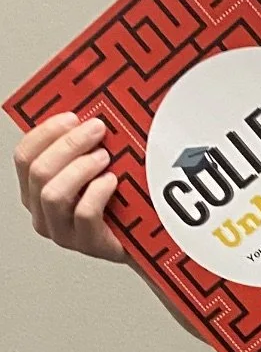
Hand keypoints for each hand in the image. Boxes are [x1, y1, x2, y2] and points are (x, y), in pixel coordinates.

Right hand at [13, 111, 125, 262]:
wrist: (145, 231)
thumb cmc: (119, 193)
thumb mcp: (98, 162)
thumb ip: (88, 141)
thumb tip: (95, 109)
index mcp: (37, 187)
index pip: (24, 156)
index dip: (45, 132)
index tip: (72, 116)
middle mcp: (42, 210)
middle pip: (38, 171)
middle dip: (68, 144)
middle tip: (97, 129)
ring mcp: (62, 230)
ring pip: (53, 194)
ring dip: (80, 168)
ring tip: (105, 157)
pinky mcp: (86, 243)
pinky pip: (83, 214)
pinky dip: (97, 192)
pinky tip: (112, 181)